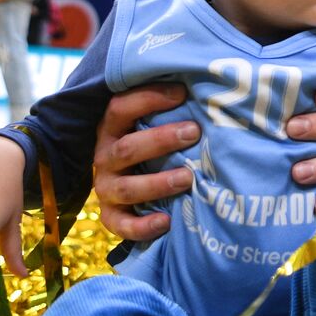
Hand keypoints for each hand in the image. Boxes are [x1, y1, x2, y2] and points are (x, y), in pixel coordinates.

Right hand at [93, 84, 195, 240]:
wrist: (131, 187)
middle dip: (161, 140)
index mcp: (112, 129)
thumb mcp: (154, 124)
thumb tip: (210, 89)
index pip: (120, 108)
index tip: (182, 92)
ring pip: (127, 188)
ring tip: (188, 177)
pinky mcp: (112, 216)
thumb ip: (171, 110)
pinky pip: (122, 225)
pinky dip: (143, 226)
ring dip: (158, 183)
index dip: (148, 98)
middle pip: (126, 149)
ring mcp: (106, 188)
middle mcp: (105, 158)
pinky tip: (167, 221)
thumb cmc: (154, 145)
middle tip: (194, 132)